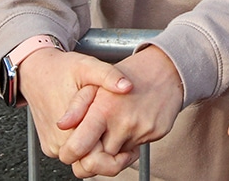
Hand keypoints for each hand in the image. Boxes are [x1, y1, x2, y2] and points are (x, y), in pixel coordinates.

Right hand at [17, 49, 132, 162]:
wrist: (35, 71)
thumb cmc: (60, 69)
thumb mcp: (88, 66)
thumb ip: (108, 76)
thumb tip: (127, 86)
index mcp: (69, 127)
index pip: (95, 159)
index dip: (116, 157)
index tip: (130, 149)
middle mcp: (58, 142)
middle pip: (88, 162)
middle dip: (108, 153)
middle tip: (125, 142)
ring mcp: (52, 145)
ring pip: (80, 157)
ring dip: (96, 146)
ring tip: (109, 130)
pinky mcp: (49, 144)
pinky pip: (72, 150)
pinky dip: (85, 143)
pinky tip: (94, 127)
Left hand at [57, 45, 183, 177]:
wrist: (166, 67)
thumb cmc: (129, 72)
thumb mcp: (96, 81)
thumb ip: (76, 106)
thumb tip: (62, 125)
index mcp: (104, 110)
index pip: (78, 149)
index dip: (70, 154)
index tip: (71, 150)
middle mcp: (124, 124)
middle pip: (98, 162)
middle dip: (91, 159)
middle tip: (90, 146)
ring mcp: (142, 131)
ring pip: (118, 157)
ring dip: (112, 148)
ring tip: (114, 126)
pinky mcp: (156, 134)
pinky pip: (136, 149)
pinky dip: (129, 142)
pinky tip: (130, 123)